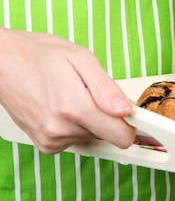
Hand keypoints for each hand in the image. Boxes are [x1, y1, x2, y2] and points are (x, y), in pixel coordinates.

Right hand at [0, 28, 135, 153]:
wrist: (3, 62)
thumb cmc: (40, 55)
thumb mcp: (81, 59)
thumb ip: (106, 88)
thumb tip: (125, 109)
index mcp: (73, 108)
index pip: (120, 136)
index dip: (132, 124)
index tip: (135, 114)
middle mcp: (61, 130)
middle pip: (108, 135)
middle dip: (109, 116)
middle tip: (94, 92)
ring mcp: (51, 140)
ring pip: (93, 137)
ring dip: (91, 119)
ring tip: (73, 95)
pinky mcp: (46, 145)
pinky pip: (77, 140)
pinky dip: (77, 125)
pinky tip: (64, 106)